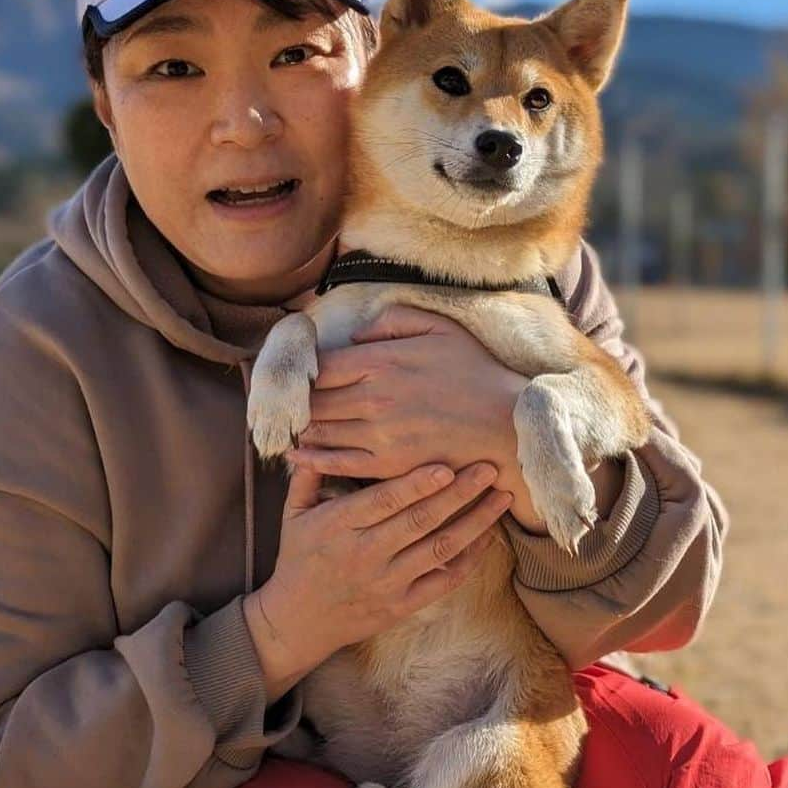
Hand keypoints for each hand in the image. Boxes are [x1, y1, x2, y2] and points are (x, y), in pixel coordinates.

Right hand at [242, 461, 512, 701]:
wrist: (297, 622)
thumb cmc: (298, 560)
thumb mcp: (292, 515)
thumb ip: (308, 476)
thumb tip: (311, 436)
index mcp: (339, 526)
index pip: (384, 501)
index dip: (416, 483)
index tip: (446, 465)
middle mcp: (366, 554)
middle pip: (421, 520)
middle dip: (459, 492)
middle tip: (489, 467)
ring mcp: (387, 582)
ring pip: (440, 549)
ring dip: (475, 522)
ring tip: (501, 498)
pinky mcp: (402, 606)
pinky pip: (443, 582)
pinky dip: (469, 560)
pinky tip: (488, 536)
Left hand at [290, 304, 521, 475]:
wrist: (506, 425)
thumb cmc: (475, 373)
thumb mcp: (439, 328)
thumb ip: (392, 322)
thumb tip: (354, 335)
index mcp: (379, 362)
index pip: (318, 367)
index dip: (301, 372)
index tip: (294, 376)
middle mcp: (372, 399)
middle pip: (313, 400)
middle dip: (295, 403)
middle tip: (282, 405)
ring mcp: (378, 435)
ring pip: (320, 432)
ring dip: (300, 430)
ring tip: (286, 428)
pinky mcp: (387, 466)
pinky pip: (337, 463)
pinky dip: (312, 459)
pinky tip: (298, 456)